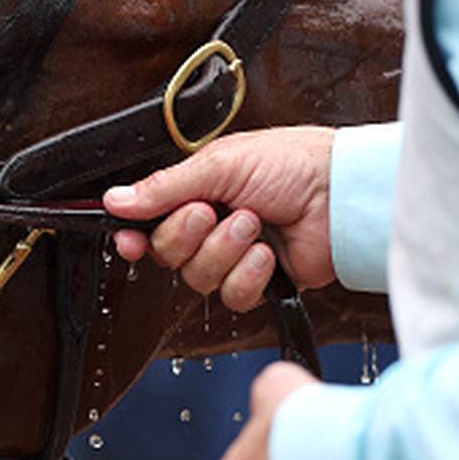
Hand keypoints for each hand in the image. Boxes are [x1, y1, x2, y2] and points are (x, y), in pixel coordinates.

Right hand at [102, 126, 335, 310]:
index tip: (129, 240)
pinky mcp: (259, 281)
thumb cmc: (293, 164)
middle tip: (211, 212)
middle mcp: (210, 226)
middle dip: (188, 235)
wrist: (343, 193)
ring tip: (253, 225)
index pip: (147, 222)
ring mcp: (234, 255)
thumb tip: (116, 199)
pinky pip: (233, 295)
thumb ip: (163, 187)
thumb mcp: (219, 164)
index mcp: (195, 192)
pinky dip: (249, 274)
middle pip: (167, 253)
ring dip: (224, 250)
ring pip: (198, 277)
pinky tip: (268, 253)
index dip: (134, 235)